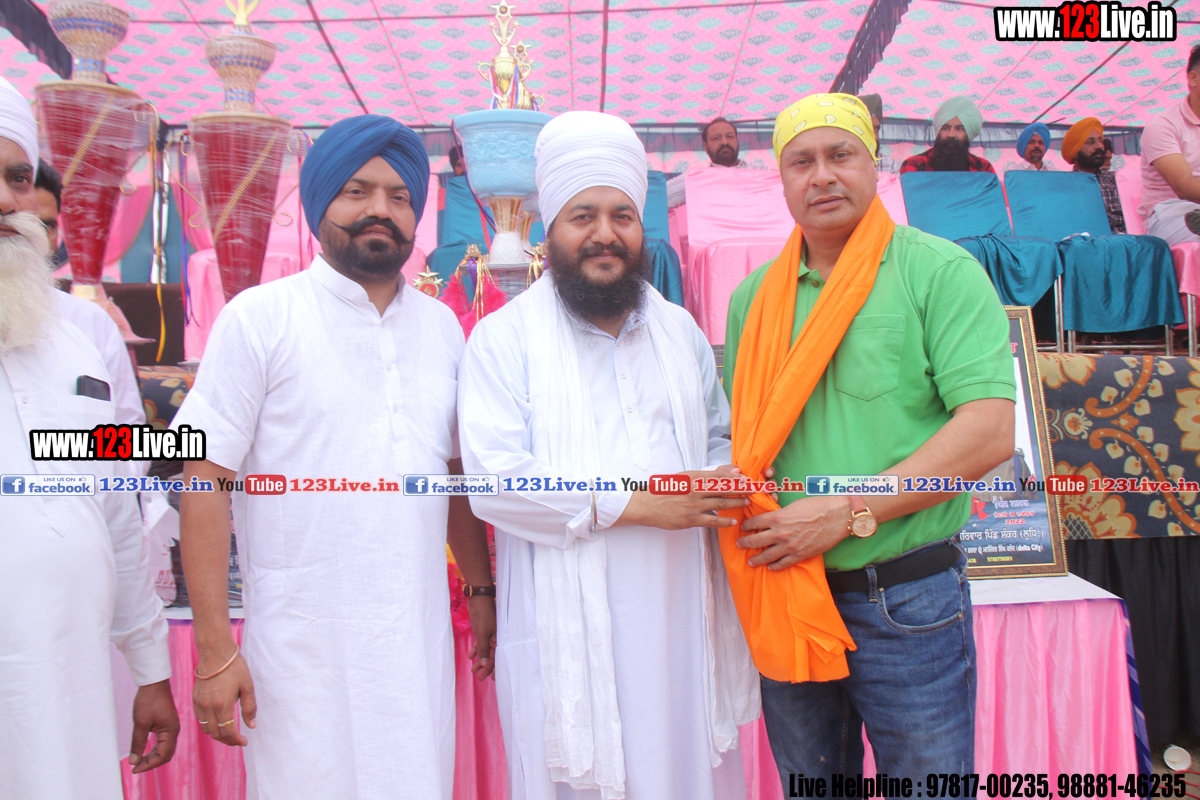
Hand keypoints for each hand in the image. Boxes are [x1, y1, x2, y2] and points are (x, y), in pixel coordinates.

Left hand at [129, 679, 178, 772]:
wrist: (154, 682)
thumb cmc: (148, 700)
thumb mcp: (140, 723)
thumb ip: (138, 743)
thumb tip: (133, 761)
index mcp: (171, 731)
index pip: (163, 755)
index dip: (149, 765)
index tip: (134, 768)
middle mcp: (174, 731)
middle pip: (165, 754)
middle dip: (151, 763)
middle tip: (135, 767)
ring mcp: (171, 728)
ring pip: (164, 749)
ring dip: (152, 756)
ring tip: (138, 761)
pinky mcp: (166, 724)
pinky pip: (163, 742)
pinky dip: (154, 749)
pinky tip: (144, 750)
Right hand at [193, 647, 255, 746]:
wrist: (215, 653)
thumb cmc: (234, 667)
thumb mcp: (247, 686)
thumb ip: (249, 707)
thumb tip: (251, 725)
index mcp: (222, 705)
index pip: (227, 732)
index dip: (236, 740)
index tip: (244, 742)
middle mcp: (208, 707)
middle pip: (215, 734)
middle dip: (227, 740)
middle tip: (238, 740)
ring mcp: (199, 704)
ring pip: (206, 729)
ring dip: (217, 734)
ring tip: (229, 733)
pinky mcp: (194, 699)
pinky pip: (200, 719)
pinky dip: (209, 725)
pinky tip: (218, 722)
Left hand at [467, 596, 496, 680]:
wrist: (478, 598)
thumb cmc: (482, 615)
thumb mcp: (482, 634)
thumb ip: (483, 649)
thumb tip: (484, 664)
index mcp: (499, 639)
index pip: (498, 657)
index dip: (495, 668)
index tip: (493, 679)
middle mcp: (496, 637)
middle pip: (491, 656)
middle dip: (485, 668)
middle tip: (479, 677)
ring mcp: (489, 634)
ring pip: (485, 651)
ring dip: (479, 660)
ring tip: (473, 670)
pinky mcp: (483, 630)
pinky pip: (480, 643)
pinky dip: (476, 650)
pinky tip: (470, 656)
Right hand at [616, 467, 749, 529]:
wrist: (647, 505)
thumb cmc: (666, 490)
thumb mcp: (685, 477)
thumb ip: (707, 475)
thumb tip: (730, 470)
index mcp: (693, 477)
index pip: (719, 476)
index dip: (736, 478)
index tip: (748, 479)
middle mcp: (695, 490)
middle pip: (723, 489)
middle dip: (741, 489)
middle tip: (754, 490)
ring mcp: (693, 505)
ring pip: (721, 503)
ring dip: (736, 503)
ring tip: (747, 503)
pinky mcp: (691, 519)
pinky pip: (712, 520)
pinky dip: (724, 521)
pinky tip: (733, 521)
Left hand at [736, 495, 852, 569]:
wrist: (836, 517)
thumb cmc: (817, 507)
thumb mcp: (794, 505)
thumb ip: (781, 514)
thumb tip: (774, 518)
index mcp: (777, 518)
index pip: (755, 523)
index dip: (747, 526)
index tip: (743, 528)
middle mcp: (780, 533)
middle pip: (756, 541)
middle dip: (745, 543)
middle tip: (739, 544)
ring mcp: (789, 546)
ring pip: (767, 556)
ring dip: (756, 559)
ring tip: (750, 561)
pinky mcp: (800, 555)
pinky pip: (783, 564)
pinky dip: (775, 566)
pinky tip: (770, 567)